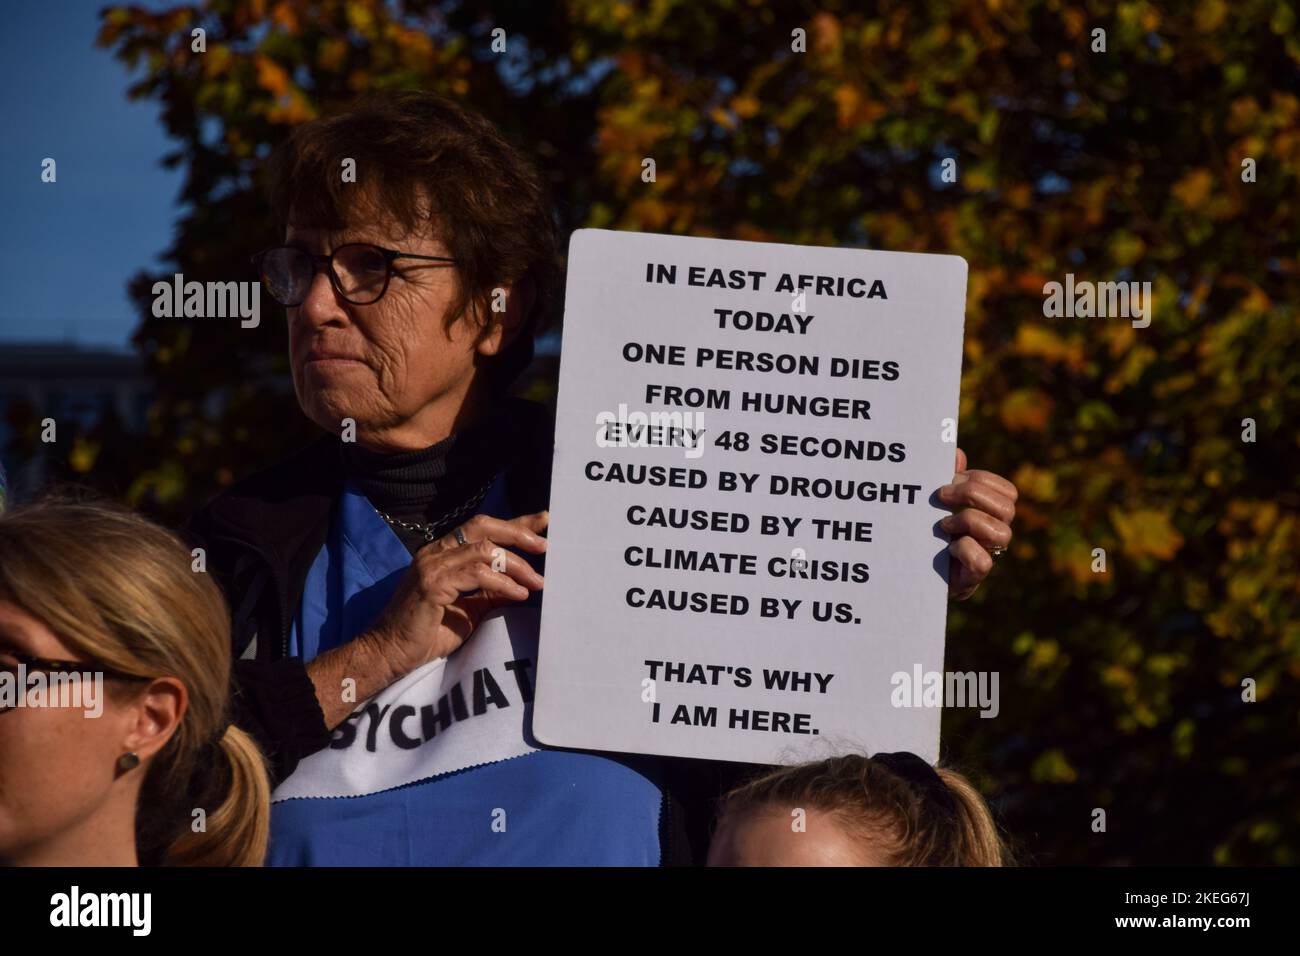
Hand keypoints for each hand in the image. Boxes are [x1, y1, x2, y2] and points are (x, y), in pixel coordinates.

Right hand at [360, 510, 548, 681]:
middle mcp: (435, 552)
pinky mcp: (431, 584)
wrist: (390, 653)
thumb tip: (522, 583)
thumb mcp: (469, 609)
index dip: (515, 524)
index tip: (544, 521)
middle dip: (518, 532)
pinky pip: (475, 574)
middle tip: (546, 546)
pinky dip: (502, 583)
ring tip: (537, 582)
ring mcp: (431, 565)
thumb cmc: (428, 633)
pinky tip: (518, 594)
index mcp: (443, 553)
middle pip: (483, 525)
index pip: (483, 529)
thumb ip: (490, 592)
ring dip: (516, 565)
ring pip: (484, 550)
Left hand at [937, 449, 1016, 600]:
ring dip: (969, 521)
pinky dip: (963, 550)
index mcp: (992, 513)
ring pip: (1002, 533)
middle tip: (941, 496)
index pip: (1007, 491)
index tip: (948, 480)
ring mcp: (988, 554)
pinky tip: (947, 548)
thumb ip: (949, 479)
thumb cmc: (929, 532)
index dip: (981, 480)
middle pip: (1007, 508)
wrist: (916, 572)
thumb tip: (957, 454)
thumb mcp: (937, 503)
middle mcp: (996, 533)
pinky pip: (983, 561)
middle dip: (972, 495)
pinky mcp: (975, 575)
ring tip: (943, 524)